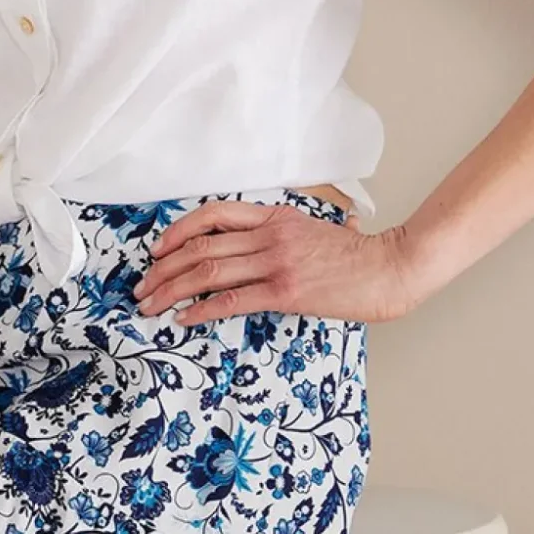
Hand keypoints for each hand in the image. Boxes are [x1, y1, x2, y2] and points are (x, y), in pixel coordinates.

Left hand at [132, 199, 424, 326]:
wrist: (391, 267)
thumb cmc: (359, 257)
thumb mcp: (318, 230)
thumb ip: (287, 233)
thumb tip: (267, 244)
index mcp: (276, 216)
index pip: (214, 214)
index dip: (178, 231)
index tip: (158, 251)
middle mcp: (270, 234)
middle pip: (201, 246)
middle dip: (163, 269)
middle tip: (142, 288)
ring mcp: (276, 262)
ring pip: (208, 271)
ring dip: (171, 290)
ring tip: (150, 306)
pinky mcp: (285, 291)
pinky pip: (231, 299)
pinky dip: (201, 309)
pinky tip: (183, 318)